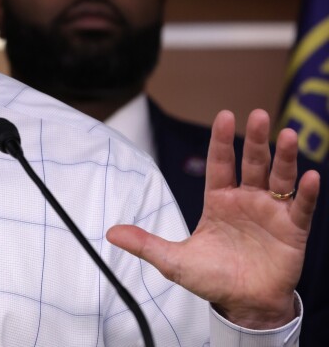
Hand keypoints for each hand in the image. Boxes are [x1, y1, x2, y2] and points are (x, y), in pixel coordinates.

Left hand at [107, 109, 319, 328]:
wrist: (242, 305)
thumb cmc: (210, 278)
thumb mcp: (173, 261)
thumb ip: (145, 244)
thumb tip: (110, 233)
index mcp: (219, 201)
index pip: (220, 163)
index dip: (222, 141)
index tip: (224, 116)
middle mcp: (247, 200)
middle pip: (252, 163)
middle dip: (254, 139)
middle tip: (256, 114)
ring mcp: (271, 213)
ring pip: (279, 178)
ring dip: (284, 157)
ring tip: (288, 135)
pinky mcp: (293, 231)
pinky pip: (301, 208)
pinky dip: (306, 193)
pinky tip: (308, 176)